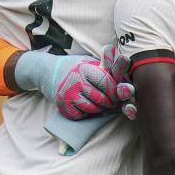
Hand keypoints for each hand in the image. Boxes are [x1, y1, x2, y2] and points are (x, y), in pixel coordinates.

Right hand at [15, 51, 132, 119]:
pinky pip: (82, 115)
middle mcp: (75, 82)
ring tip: (102, 103)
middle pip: (102, 98)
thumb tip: (126, 59)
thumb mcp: (90, 63)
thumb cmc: (76, 68)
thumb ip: (107, 64)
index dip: (116, 90)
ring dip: (100, 108)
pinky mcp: (63, 106)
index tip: (120, 93)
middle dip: (110, 102)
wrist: (48, 72)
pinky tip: (86, 105)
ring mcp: (68, 95)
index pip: (106, 83)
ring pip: (93, 109)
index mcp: (85, 69)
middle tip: (114, 102)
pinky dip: (87, 112)